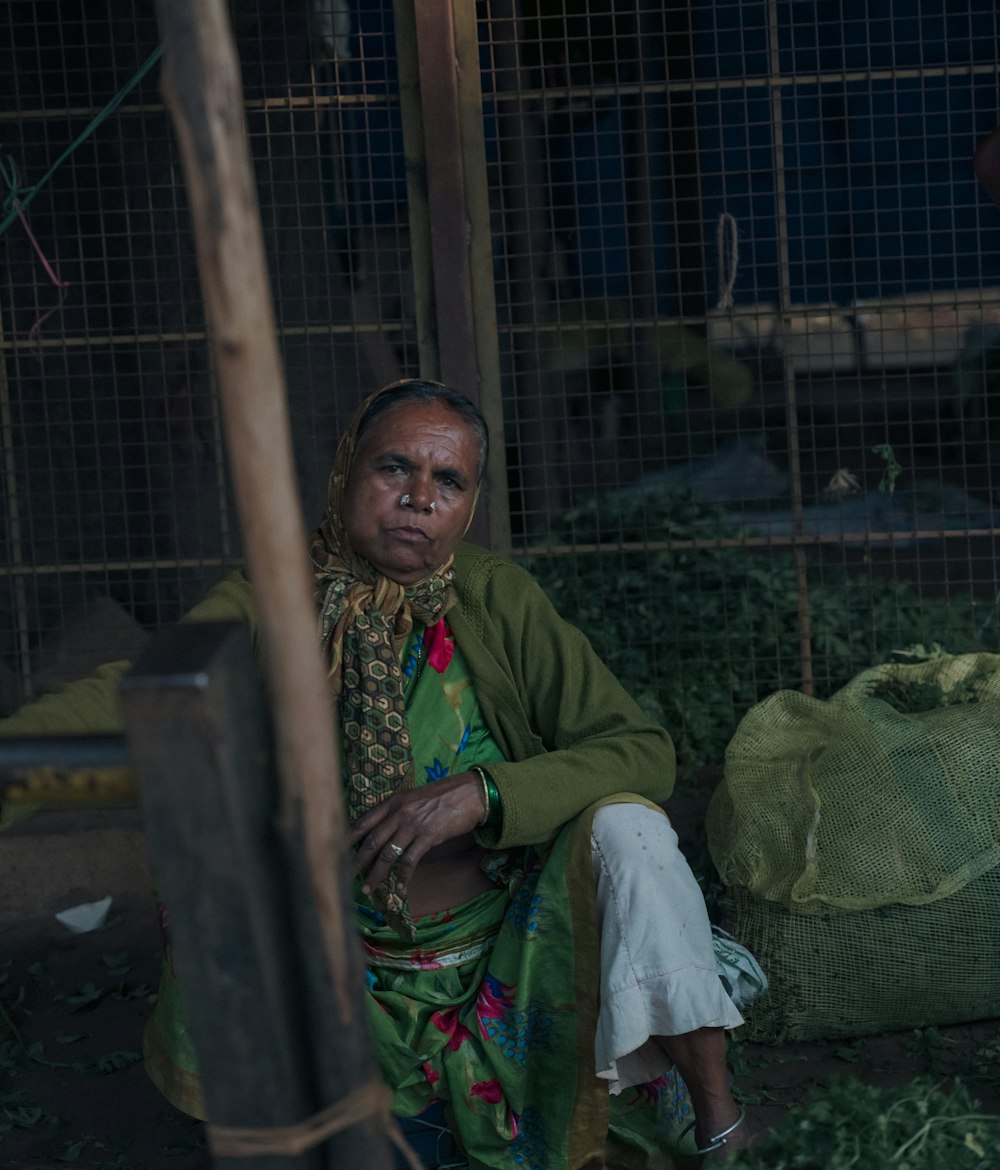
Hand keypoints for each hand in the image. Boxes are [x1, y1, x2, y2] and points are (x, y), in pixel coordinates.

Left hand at [348, 771, 487, 894]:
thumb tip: (385, 829)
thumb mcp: (415, 797)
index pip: (364, 821)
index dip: (349, 838)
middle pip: (372, 841)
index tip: (335, 850)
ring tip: (367, 888)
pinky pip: (410, 860)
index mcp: (393, 801)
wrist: (470, 793)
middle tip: (345, 876)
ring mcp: (413, 825)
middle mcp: (399, 812)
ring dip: (376, 874)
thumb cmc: (444, 795)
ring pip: (388, 854)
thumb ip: (399, 811)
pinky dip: (403, 876)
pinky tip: (399, 888)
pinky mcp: (428, 836)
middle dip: (357, 861)